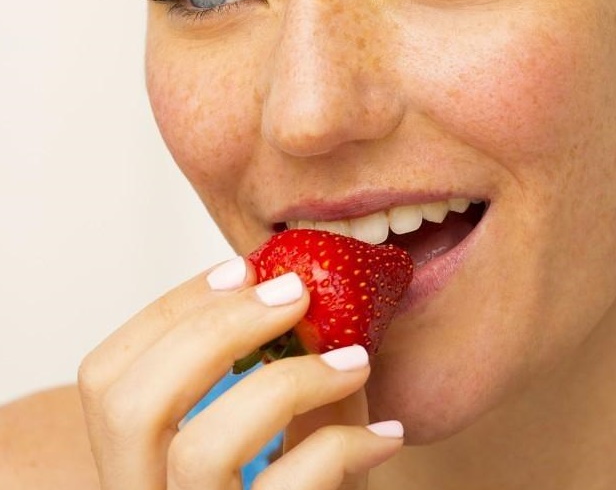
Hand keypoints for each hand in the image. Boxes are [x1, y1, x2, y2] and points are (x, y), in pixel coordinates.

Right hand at [78, 256, 402, 489]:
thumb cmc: (312, 485)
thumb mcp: (289, 423)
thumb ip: (279, 363)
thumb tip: (291, 286)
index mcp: (141, 461)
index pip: (107, 378)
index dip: (167, 312)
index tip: (241, 270)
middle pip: (130, 406)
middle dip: (214, 330)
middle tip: (294, 292)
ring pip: (201, 449)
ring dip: (288, 383)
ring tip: (355, 362)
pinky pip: (286, 487)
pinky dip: (343, 447)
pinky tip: (385, 435)